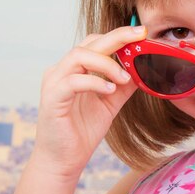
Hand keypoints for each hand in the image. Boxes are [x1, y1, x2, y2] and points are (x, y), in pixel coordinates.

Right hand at [31, 25, 146, 178]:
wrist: (64, 160)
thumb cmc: (82, 130)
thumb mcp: (110, 103)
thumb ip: (123, 85)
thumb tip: (142, 68)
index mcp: (75, 68)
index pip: (96, 42)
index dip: (119, 35)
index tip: (142, 33)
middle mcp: (62, 70)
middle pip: (89, 42)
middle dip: (117, 37)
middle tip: (140, 35)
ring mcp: (54, 82)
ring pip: (79, 56)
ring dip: (106, 63)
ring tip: (124, 77)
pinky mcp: (52, 98)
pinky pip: (73, 81)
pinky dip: (94, 82)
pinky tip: (109, 90)